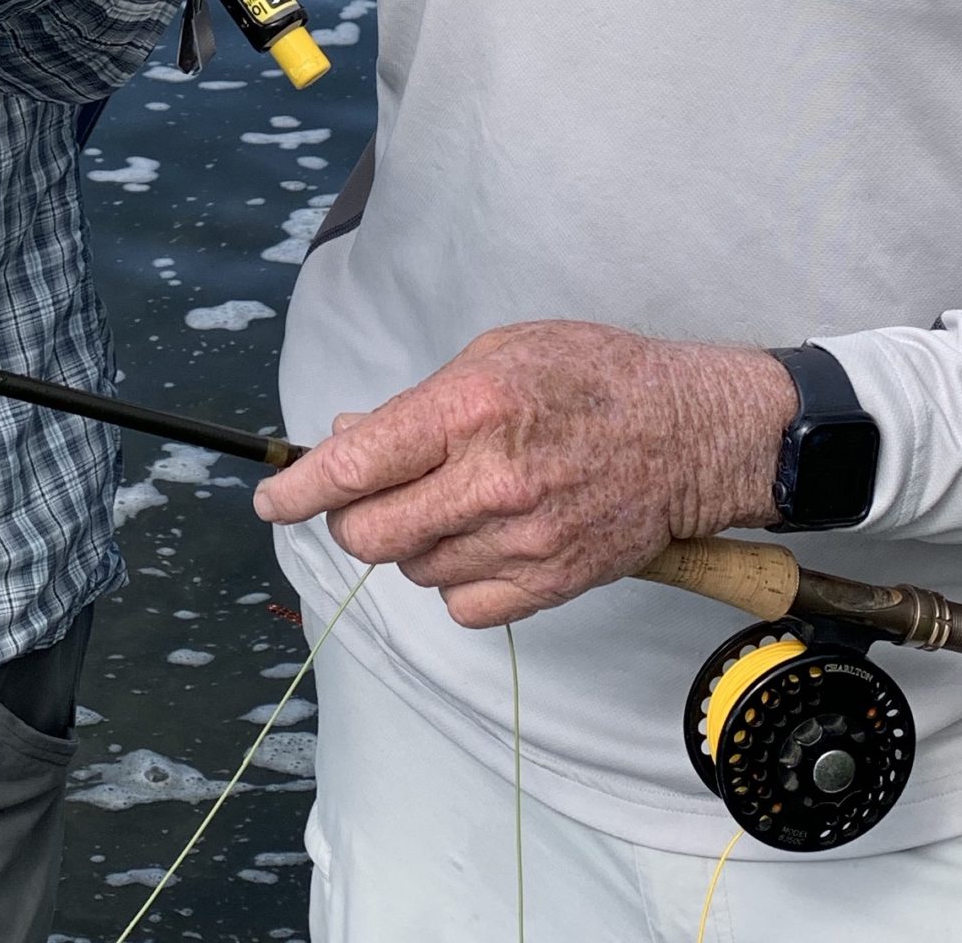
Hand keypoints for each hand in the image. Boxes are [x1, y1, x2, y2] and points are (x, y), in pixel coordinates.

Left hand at [251, 322, 794, 629]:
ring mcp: (523, 540)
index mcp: (468, 409)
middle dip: (348, 518)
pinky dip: (453, 581)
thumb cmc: (593, 376)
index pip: (356, 465)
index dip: (299, 488)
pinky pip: (463, 606)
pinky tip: (476, 542)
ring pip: (413, 570)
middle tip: (363, 497)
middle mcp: (490, 481)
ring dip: (408, 543)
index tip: (272, 499)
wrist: (689, 432)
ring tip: (446, 502)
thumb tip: (348, 438)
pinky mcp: (552, 584)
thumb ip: (416, 404)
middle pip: (370, 534)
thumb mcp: (495, 354)